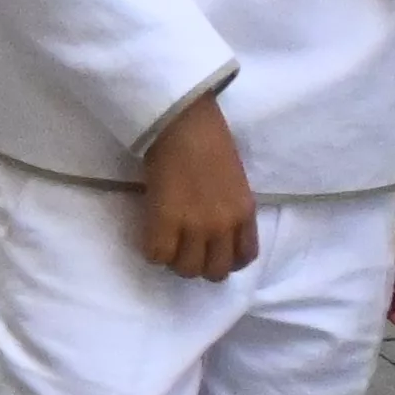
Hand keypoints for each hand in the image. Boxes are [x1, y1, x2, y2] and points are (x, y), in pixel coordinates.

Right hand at [137, 91, 260, 280]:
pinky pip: (157, 255)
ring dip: (174, 261)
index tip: (210, 251)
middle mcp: (224, 226)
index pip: (244, 258)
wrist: (183, 122)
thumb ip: (228, 207)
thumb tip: (211, 225)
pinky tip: (150, 234)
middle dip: (198, 265)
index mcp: (244, 213)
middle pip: (214, 272)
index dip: (225, 260)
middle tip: (183, 248)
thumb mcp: (234, 180)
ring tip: (165, 242)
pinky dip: (152, 251)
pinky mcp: (165, 221)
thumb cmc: (208, 139)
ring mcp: (196, 226)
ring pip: (186, 269)